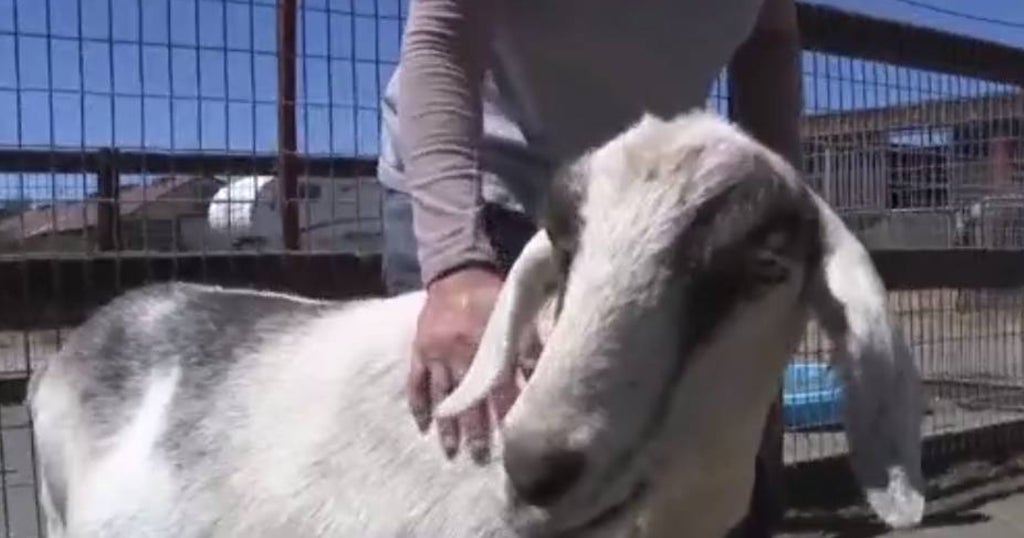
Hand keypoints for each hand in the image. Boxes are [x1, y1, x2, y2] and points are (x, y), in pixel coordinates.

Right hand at [408, 266, 521, 461]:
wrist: (455, 270)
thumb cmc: (489, 293)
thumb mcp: (512, 310)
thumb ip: (526, 341)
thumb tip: (541, 371)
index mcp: (484, 341)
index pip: (497, 384)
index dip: (505, 410)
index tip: (512, 435)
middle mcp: (458, 351)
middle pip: (468, 397)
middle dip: (475, 428)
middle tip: (480, 456)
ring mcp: (435, 353)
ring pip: (441, 395)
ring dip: (447, 424)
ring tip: (452, 451)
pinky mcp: (418, 350)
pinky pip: (415, 382)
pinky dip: (418, 405)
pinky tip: (422, 426)